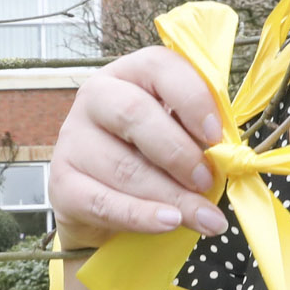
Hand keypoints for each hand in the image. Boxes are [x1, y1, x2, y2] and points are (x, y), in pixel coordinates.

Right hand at [48, 47, 231, 249]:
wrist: (100, 201)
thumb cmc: (147, 157)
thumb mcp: (173, 133)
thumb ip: (196, 134)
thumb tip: (228, 156)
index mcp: (129, 74)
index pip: (158, 67)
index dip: (191, 98)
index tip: (216, 135)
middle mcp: (94, 97)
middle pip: (134, 115)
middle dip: (179, 153)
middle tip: (207, 182)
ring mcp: (72, 139)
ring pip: (124, 166)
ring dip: (171, 195)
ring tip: (205, 217)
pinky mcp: (61, 182)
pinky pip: (103, 202)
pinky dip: (141, 216)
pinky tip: (169, 223)